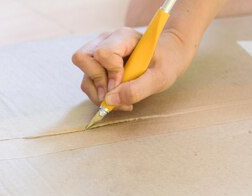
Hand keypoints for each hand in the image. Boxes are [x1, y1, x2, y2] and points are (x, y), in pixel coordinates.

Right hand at [71, 27, 191, 110]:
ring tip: (119, 101)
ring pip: (84, 75)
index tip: (122, 83)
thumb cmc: (166, 62)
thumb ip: (136, 90)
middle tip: (114, 94)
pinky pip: (87, 83)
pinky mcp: (96, 66)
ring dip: (97, 93)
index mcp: (123, 37)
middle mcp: (105, 41)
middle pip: (82, 59)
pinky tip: (116, 98)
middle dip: (97, 81)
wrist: (168, 56)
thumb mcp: (159, 78)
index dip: (111, 72)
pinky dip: (99, 95)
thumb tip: (109, 100)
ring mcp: (98, 53)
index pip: (103, 53)